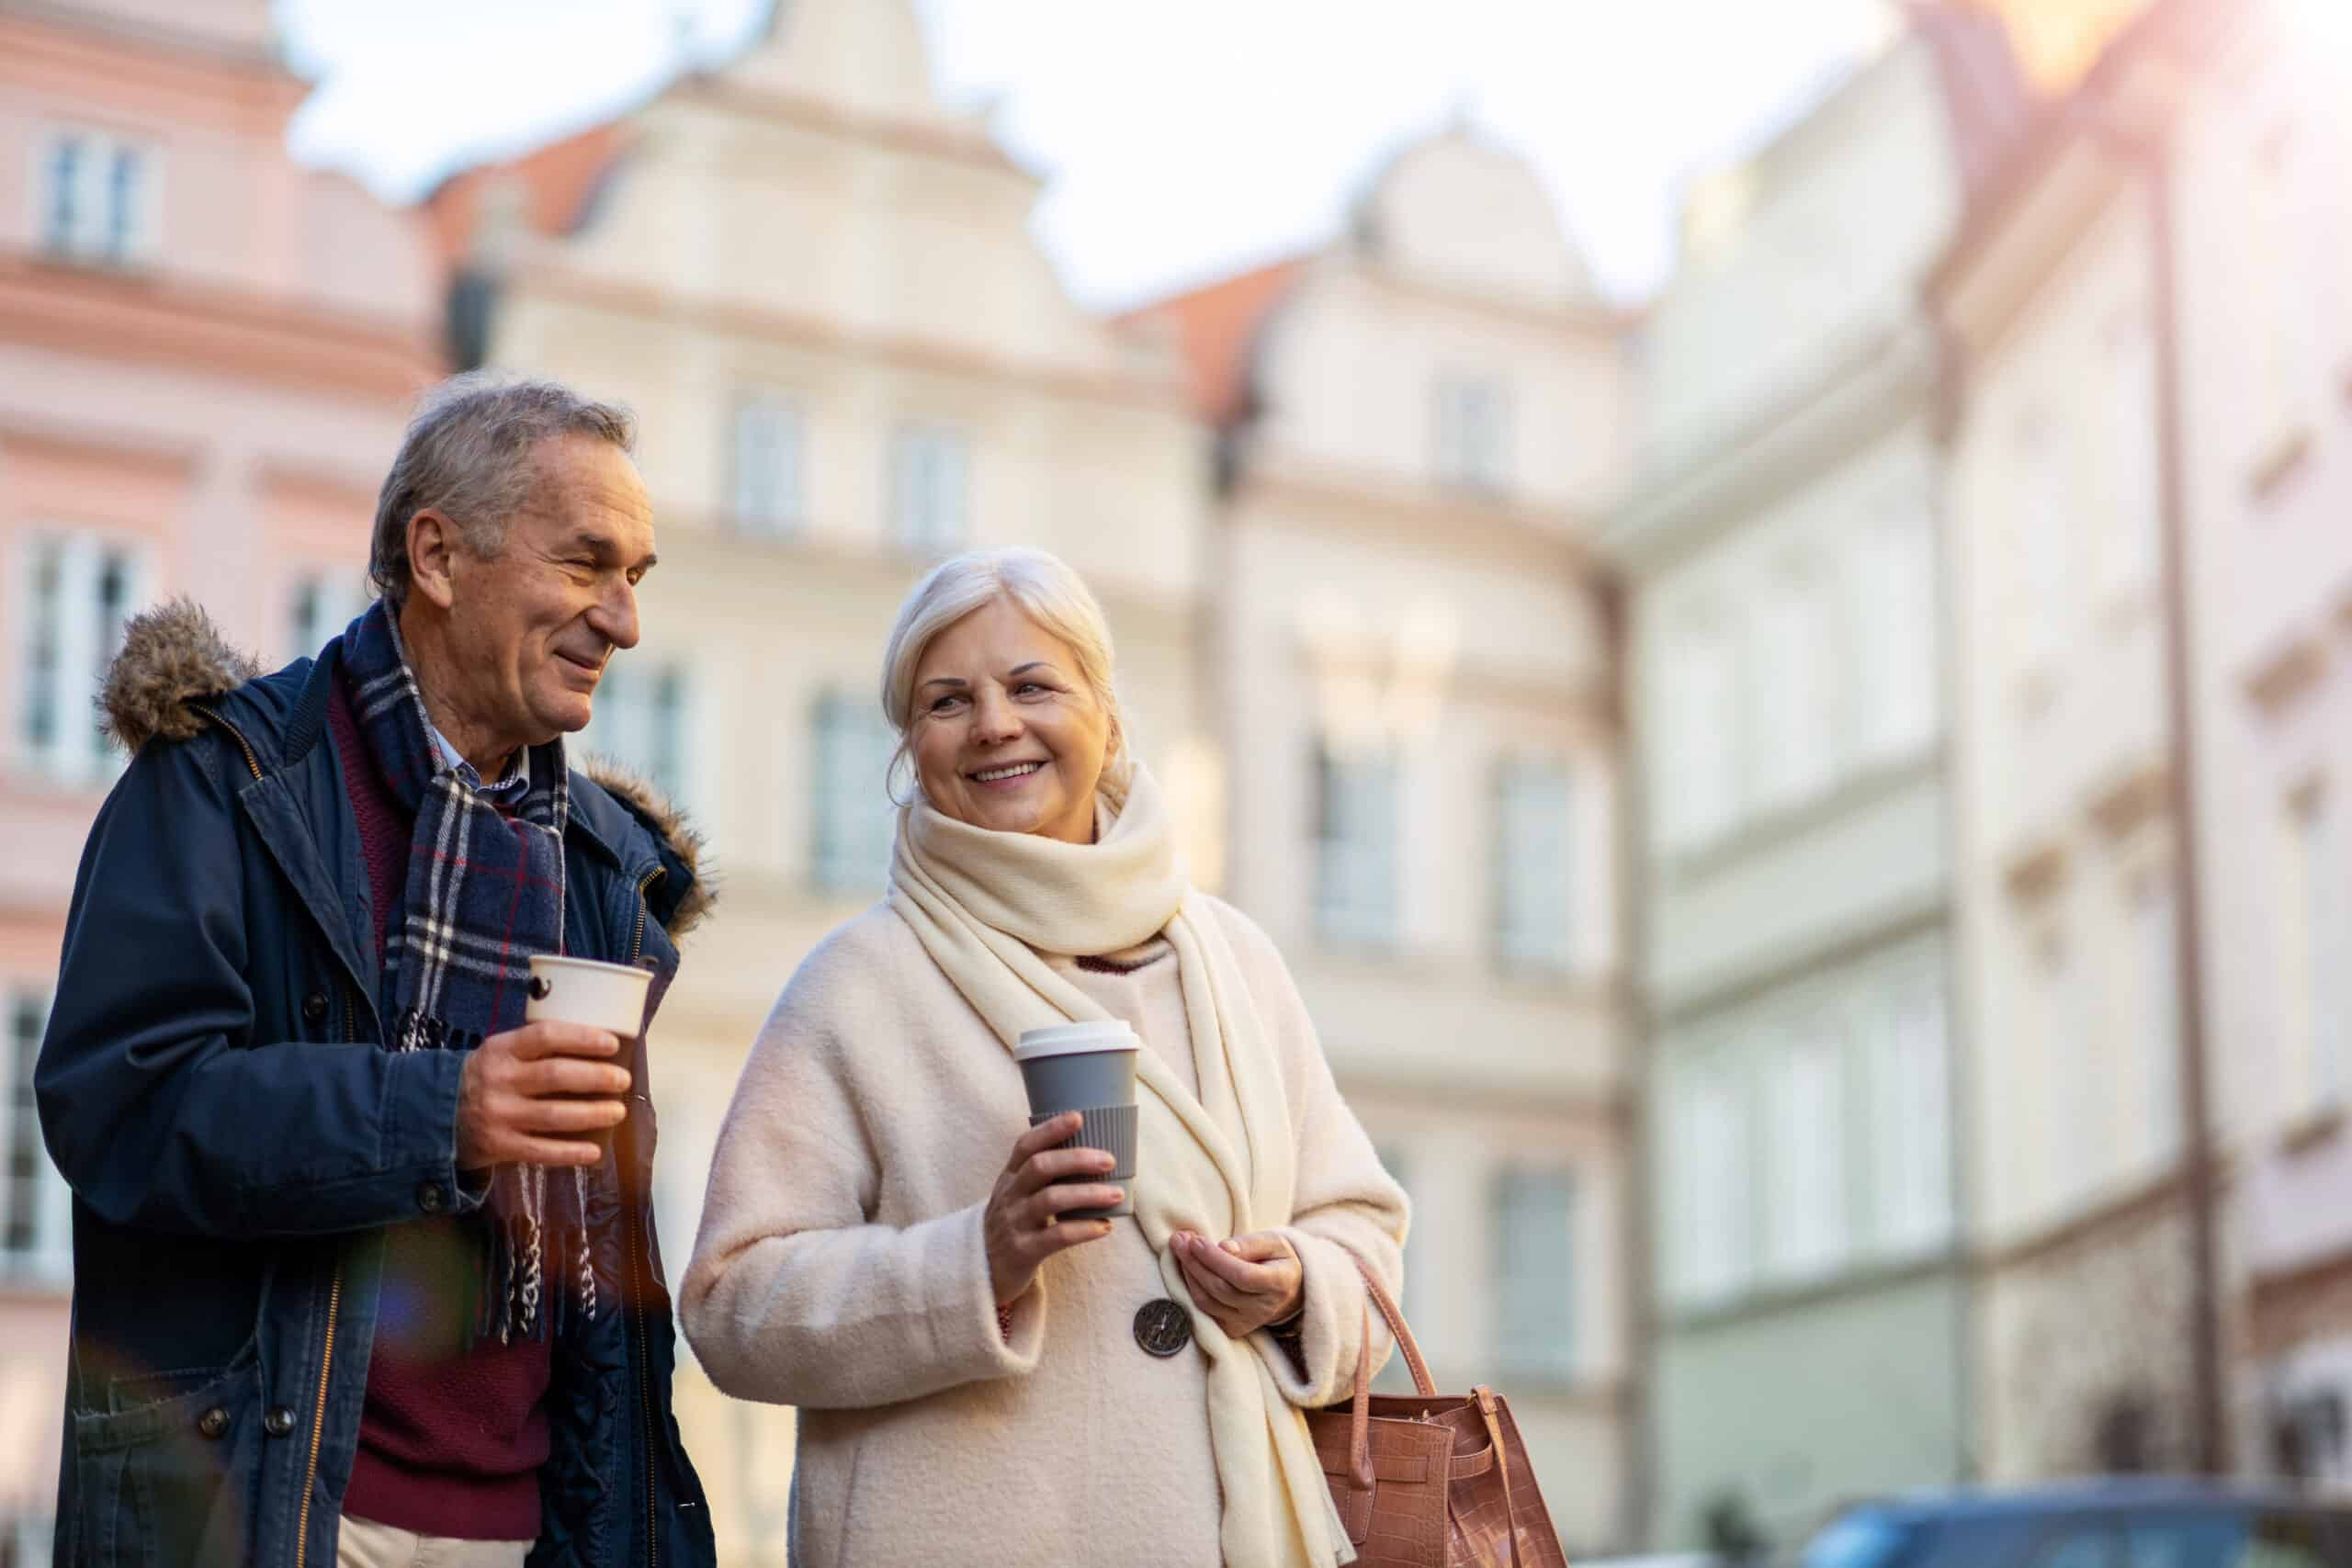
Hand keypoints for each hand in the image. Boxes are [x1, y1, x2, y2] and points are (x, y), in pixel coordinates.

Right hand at [455, 1021, 630, 1169]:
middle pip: (555, 1076)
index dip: (582, 1038)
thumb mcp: (500, 1053)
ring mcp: (499, 1115)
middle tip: (623, 1080)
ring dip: (592, 1114)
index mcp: (502, 1049)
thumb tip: (598, 1048)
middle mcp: (500, 1080)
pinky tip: (595, 1151)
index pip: (545, 1036)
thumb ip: (536, 1049)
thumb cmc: (486, 1078)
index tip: (612, 1044)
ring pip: (553, 1115)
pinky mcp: (499, 1146)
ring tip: (618, 1111)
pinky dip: (571, 1153)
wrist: (437, 1115)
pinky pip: (541, 1151)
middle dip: (596, 1077)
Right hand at [984, 1112, 1123, 1306]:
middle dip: (1077, 1159)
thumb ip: (1043, 1176)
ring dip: (1088, 1194)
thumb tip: (1094, 1155)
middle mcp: (1010, 1195)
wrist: (981, 1270)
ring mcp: (1015, 1223)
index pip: (1026, 1145)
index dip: (1051, 1129)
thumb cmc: (1013, 1224)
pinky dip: (1084, 1229)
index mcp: (1010, 1177)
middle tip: (1109, 1160)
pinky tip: (1105, 1226)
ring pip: (1050, 1200)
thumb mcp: (1017, 1195)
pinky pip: (1056, 1237)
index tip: (1078, 1117)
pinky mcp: (1023, 1251)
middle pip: (1040, 1167)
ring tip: (1117, 1193)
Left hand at [1170, 1229, 1301, 1338]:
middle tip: (1179, 1239)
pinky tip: (1186, 1268)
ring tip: (1180, 1248)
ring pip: (1207, 1301)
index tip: (1195, 1240)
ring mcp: (1246, 1323)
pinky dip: (1190, 1288)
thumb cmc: (1278, 1259)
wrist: (1288, 1289)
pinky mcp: (1232, 1329)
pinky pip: (1203, 1310)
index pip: (1241, 1275)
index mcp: (1278, 1284)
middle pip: (1219, 1288)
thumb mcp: (1274, 1242)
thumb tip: (1223, 1247)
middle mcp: (1263, 1309)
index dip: (1215, 1259)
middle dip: (1194, 1262)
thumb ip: (1250, 1243)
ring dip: (1188, 1274)